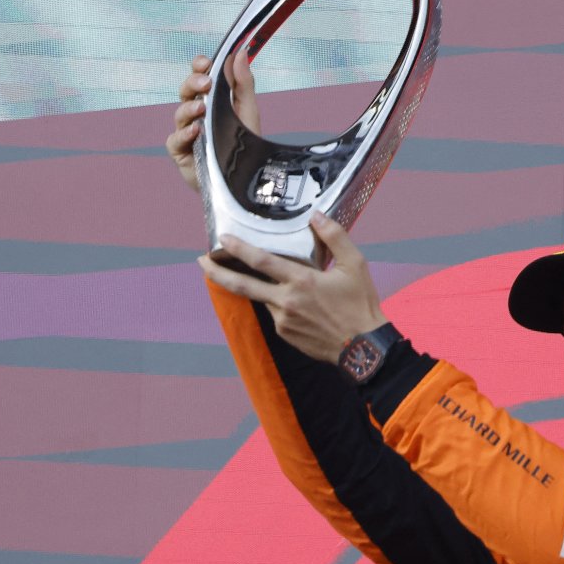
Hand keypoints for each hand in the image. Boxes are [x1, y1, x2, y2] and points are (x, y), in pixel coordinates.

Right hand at [165, 50, 262, 192]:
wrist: (244, 176)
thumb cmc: (243, 142)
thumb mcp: (247, 109)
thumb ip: (243, 82)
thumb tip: (240, 52)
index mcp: (210, 99)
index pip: (198, 76)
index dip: (198, 67)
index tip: (205, 63)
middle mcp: (196, 113)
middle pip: (185, 92)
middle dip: (192, 84)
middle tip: (205, 83)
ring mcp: (187, 131)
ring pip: (179, 113)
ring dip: (189, 108)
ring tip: (201, 108)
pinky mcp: (181, 152)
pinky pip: (175, 139)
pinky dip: (184, 134)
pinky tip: (195, 131)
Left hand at [199, 212, 386, 363]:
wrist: (364, 348)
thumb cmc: (361, 305)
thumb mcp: (355, 264)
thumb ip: (334, 236)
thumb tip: (316, 215)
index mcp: (302, 281)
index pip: (261, 261)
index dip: (239, 248)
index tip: (222, 239)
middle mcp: (286, 301)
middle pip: (242, 285)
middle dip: (217, 272)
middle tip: (200, 261)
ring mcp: (283, 321)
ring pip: (262, 298)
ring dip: (255, 287)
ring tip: (255, 277)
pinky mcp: (285, 334)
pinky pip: (275, 313)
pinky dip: (278, 303)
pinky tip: (296, 302)